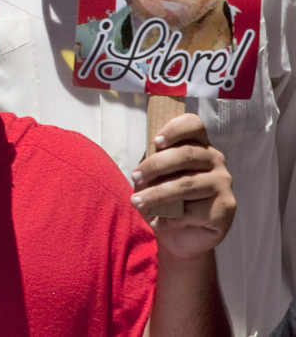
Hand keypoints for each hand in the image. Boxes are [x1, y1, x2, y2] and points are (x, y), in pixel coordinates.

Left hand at [130, 114, 234, 259]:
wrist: (180, 236)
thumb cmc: (165, 198)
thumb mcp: (155, 175)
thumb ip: (154, 160)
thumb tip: (148, 153)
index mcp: (198, 145)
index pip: (194, 125)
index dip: (175, 129)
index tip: (155, 141)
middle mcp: (216, 160)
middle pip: (186, 155)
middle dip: (155, 165)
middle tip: (134, 177)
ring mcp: (223, 184)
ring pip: (186, 184)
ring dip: (156, 194)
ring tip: (136, 202)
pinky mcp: (226, 208)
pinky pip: (192, 211)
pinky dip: (168, 218)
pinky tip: (156, 222)